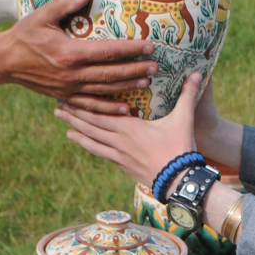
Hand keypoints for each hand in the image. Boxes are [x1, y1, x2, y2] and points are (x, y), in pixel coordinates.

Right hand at [0, 0, 156, 114]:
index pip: (108, 51)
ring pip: (104, 90)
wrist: (5, 61)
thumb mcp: (42, 15)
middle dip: (136, 69)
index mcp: (70, 53)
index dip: (130, 49)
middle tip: (155, 66)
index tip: (148, 46)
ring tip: (146, 83)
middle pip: (111, 73)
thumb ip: (64, 3)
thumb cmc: (24, 35)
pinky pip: (90, 105)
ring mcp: (68, 88)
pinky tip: (125, 109)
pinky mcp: (64, 96)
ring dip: (127, 87)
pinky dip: (108, 108)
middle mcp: (72, 74)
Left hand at [55, 72, 201, 186]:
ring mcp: (120, 156)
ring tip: (64, 127)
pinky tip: (84, 144)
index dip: (83, 106)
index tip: (69, 96)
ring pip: (93, 143)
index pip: (101, 114)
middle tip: (57, 107)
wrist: (179, 181)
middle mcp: (119, 141)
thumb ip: (187, 95)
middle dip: (73, 116)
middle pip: (91, 127)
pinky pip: (102, 154)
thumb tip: (198, 73)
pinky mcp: (123, 166)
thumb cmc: (180, 148)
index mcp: (129, 127)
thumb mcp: (183, 119)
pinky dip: (90, 147)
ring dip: (78, 133)